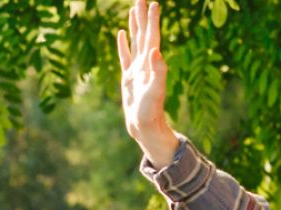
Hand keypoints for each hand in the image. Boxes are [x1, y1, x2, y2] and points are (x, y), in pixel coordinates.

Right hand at [117, 0, 178, 166]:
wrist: (144, 127)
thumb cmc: (150, 112)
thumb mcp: (155, 91)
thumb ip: (158, 71)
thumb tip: (156, 51)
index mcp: (151, 64)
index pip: (152, 37)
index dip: (152, 20)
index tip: (153, 3)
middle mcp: (145, 64)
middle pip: (144, 34)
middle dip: (143, 16)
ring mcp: (136, 70)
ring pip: (135, 41)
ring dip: (135, 25)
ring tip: (134, 9)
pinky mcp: (128, 78)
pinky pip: (125, 56)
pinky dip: (124, 44)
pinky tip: (122, 33)